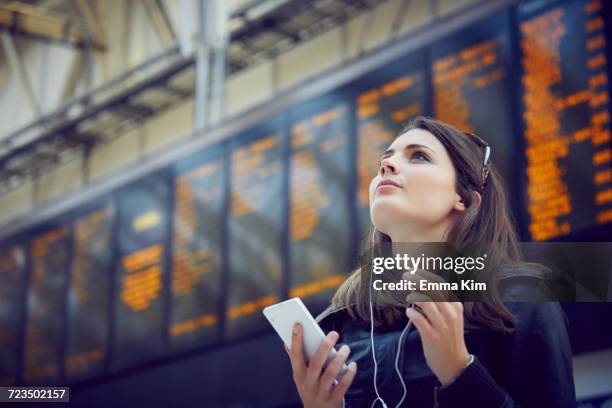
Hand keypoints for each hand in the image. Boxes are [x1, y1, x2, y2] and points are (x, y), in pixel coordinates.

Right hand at [285, 323, 356, 407]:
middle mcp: (308, 384)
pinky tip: (353, 365)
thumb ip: (296, 361)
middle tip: (334, 333)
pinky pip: (342, 385)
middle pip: (315, 363)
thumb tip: (287, 343)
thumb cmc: (310, 391)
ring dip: (339, 359)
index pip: (295, 356)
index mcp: (298, 375)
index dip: (295, 340)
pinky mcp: (333, 400)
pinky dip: (349, 374)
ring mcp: (320, 393)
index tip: (298, 325)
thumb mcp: (300, 378)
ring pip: (330, 374)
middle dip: (324, 347)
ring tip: (346, 348)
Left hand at [403, 270, 469, 385]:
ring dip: (413, 295)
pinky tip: (409, 311)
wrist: (455, 364)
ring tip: (407, 295)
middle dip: (416, 280)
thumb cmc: (450, 338)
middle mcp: (450, 314)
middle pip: (431, 290)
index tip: (415, 271)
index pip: (440, 284)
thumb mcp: (452, 318)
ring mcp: (441, 325)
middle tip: (405, 276)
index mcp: (456, 307)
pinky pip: (418, 319)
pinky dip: (411, 313)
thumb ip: (440, 304)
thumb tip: (420, 287)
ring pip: (425, 302)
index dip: (425, 275)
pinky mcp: (432, 336)